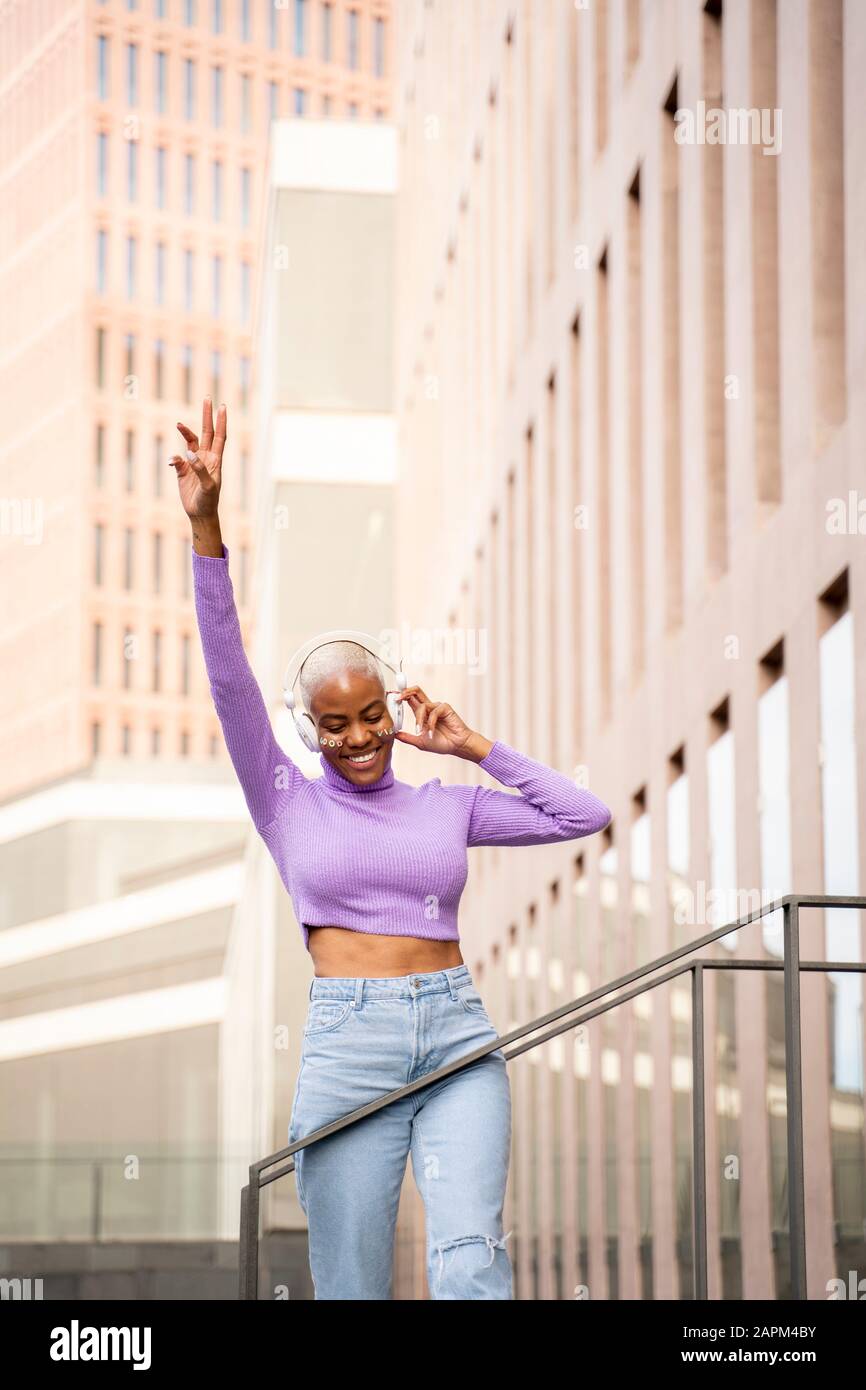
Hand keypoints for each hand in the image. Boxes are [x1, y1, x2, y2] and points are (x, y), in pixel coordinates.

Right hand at [170, 398, 225, 520]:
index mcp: (215, 460)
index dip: (221, 422)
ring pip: (190, 441)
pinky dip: (174, 457)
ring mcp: (194, 463)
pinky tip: (172, 462)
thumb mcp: (208, 486)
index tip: (222, 406)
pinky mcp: (183, 470)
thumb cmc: (208, 501)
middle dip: (207, 415)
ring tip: (179, 424)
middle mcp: (206, 458)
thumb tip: (189, 453)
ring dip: (185, 432)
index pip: (219, 436)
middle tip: (208, 398)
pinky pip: (177, 458)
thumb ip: (200, 469)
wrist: (200, 514)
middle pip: (206, 432)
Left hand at [391, 686, 484, 758]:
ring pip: (422, 705)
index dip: (401, 697)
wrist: (456, 747)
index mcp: (422, 714)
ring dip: (419, 719)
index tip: (392, 698)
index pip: (410, 700)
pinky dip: (431, 723)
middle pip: (416, 691)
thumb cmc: (442, 744)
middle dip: (406, 691)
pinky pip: (434, 711)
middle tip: (398, 698)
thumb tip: (394, 735)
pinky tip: (432, 732)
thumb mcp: (420, 742)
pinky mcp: (445, 708)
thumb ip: (407, 737)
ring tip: (420, 731)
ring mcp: (437, 707)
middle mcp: (429, 708)